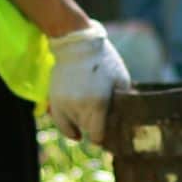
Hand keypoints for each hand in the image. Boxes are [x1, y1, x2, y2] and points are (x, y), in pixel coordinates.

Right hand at [46, 23, 130, 143]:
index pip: (98, 134)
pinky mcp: (54, 99)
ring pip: (75, 126)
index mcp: (98, 103)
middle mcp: (79, 107)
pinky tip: (76, 135)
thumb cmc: (104, 61)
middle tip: (104, 125)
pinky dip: (68, 130)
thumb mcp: (121, 79)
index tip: (110, 137)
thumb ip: (124, 101)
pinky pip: (60, 123)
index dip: (104, 138)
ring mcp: (64, 104)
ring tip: (91, 120)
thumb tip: (127, 118)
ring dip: (83, 125)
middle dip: (96, 128)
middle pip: (88, 129)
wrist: (77, 44)